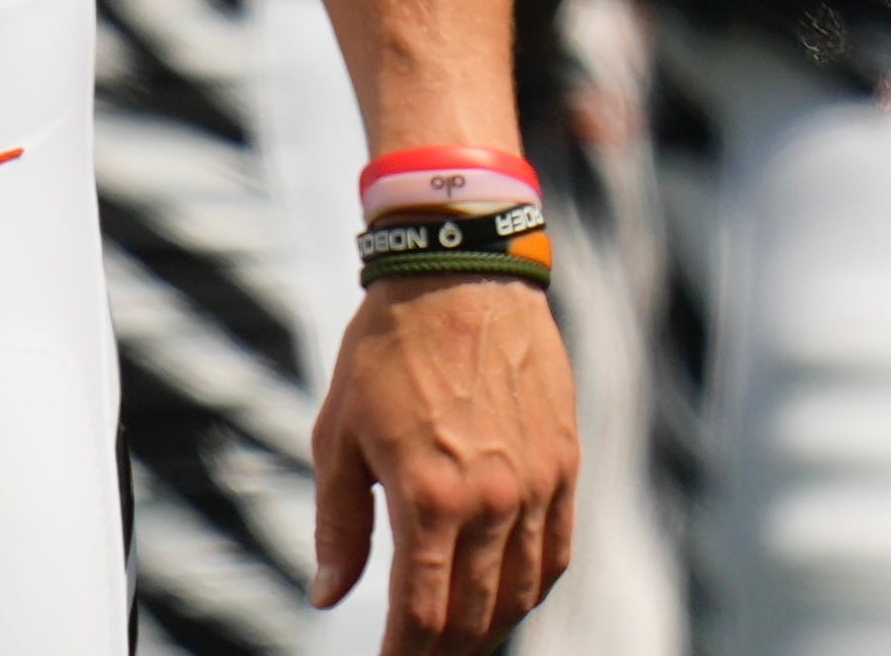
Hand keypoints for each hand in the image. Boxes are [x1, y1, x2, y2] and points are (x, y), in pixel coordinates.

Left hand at [310, 272, 578, 654]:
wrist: (461, 272)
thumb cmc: (388, 350)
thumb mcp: (339, 437)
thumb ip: (339, 526)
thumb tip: (327, 596)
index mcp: (428, 498)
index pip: (421, 616)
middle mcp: (490, 500)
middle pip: (473, 617)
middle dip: (442, 651)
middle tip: (417, 655)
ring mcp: (535, 483)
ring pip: (521, 592)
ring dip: (488, 628)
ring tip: (459, 637)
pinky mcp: (563, 462)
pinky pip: (556, 550)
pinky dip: (533, 586)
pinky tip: (508, 595)